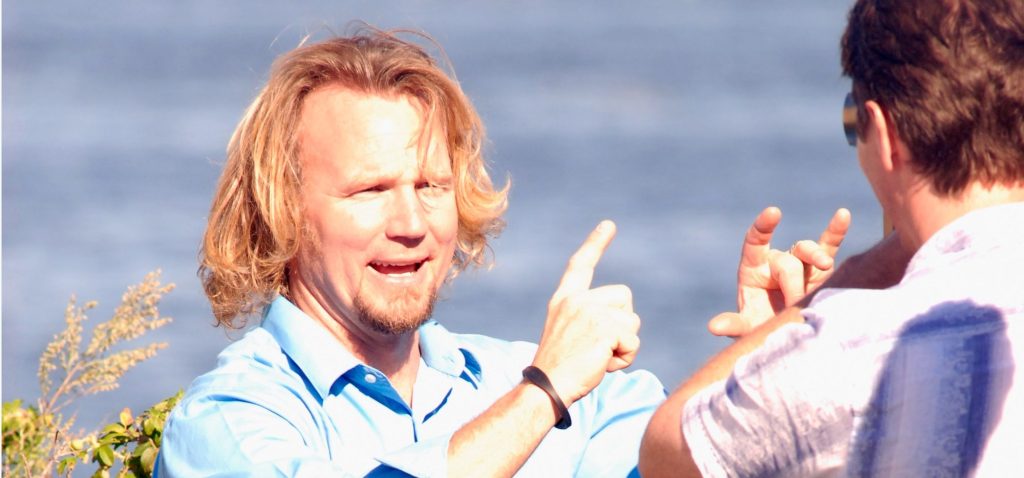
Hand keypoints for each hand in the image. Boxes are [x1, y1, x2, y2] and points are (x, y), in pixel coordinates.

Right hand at [532, 220, 640, 403]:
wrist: (546, 387)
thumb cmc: (560, 370)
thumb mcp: (571, 334)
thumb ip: (591, 319)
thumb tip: (624, 323)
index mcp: (564, 299)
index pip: (581, 265)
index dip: (596, 244)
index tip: (609, 225)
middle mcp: (576, 299)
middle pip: (624, 297)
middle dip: (622, 323)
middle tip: (597, 348)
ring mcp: (589, 310)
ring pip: (632, 321)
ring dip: (624, 344)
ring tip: (598, 358)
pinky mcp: (604, 326)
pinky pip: (633, 341)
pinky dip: (625, 357)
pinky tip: (602, 364)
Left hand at [708, 207, 849, 337]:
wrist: (785, 332)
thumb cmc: (761, 324)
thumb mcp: (746, 326)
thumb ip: (733, 324)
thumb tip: (714, 327)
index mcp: (754, 268)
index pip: (755, 241)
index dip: (763, 227)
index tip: (773, 213)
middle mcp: (775, 260)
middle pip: (787, 262)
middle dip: (792, 286)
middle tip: (795, 306)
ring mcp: (799, 262)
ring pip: (807, 250)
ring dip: (816, 256)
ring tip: (824, 264)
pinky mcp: (820, 269)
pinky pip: (828, 246)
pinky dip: (836, 231)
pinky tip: (843, 215)